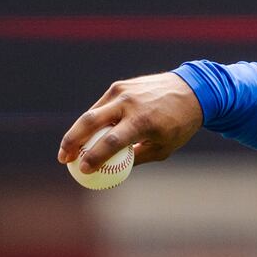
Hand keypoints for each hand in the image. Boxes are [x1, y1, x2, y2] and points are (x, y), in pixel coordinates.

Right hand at [58, 72, 203, 172]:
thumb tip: (112, 170)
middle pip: (90, 122)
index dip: (94, 157)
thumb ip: (137, 158)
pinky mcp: (120, 86)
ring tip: (68, 149)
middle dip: (71, 142)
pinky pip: (102, 105)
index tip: (83, 169)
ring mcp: (123, 92)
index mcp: (143, 121)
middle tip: (63, 159)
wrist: (193, 90)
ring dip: (76, 131)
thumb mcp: (164, 147)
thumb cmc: (179, 124)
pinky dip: (92, 120)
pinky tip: (86, 134)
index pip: (111, 142)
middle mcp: (130, 104)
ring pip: (91, 112)